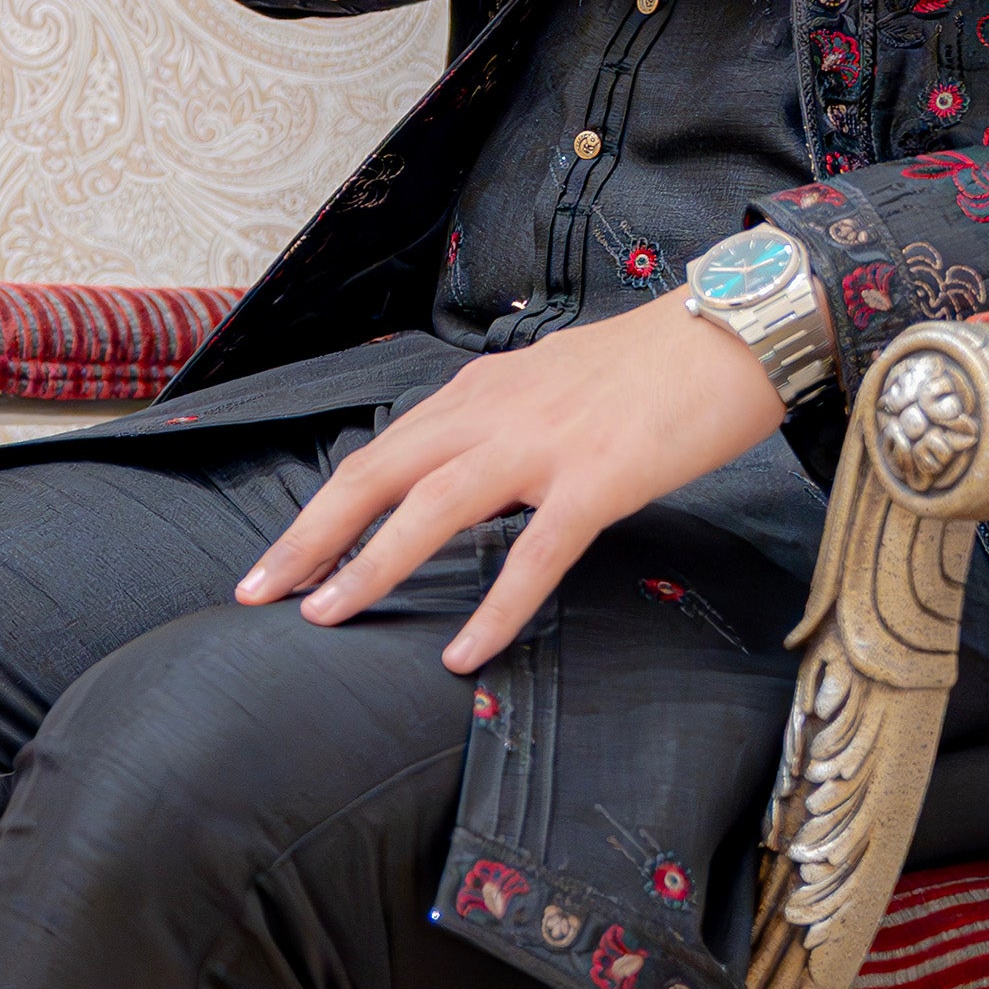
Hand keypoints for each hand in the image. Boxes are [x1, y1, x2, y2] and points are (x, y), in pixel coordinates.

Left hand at [233, 297, 788, 674]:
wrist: (733, 335)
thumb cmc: (650, 368)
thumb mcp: (549, 383)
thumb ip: (497, 423)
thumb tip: (458, 467)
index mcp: (479, 392)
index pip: (378, 455)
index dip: (320, 510)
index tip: (276, 559)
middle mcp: (494, 412)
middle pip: (377, 474)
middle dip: (309, 536)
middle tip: (255, 593)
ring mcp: (543, 446)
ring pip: (432, 509)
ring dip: (370, 564)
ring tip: (324, 617)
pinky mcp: (597, 481)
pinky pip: (532, 554)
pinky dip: (494, 607)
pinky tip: (464, 653)